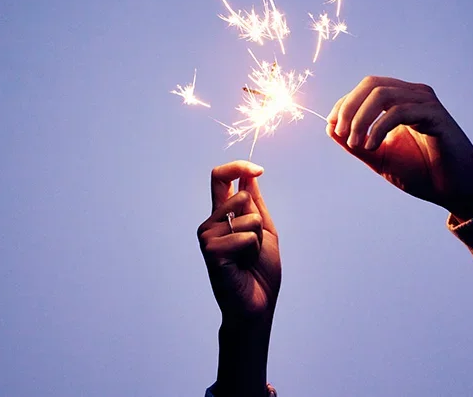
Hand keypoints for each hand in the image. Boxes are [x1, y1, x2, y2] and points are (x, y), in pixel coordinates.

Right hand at [197, 160, 279, 396]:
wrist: (257, 305)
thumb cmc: (260, 272)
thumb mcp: (264, 231)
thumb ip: (256, 204)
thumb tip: (250, 174)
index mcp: (222, 216)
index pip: (221, 179)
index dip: (238, 166)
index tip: (258, 169)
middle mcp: (211, 223)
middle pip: (241, 195)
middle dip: (259, 220)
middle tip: (253, 247)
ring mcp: (208, 237)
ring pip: (248, 217)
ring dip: (257, 239)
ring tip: (247, 259)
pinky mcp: (211, 251)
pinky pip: (245, 236)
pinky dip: (252, 251)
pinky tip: (241, 267)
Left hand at [327, 76, 472, 220]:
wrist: (455, 191)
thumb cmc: (422, 173)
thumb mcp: (379, 158)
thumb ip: (355, 143)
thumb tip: (329, 127)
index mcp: (401, 101)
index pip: (366, 88)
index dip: (344, 104)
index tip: (333, 128)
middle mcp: (414, 95)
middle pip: (371, 84)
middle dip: (349, 107)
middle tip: (342, 134)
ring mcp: (426, 103)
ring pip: (382, 94)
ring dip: (361, 119)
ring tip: (356, 144)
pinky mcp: (436, 116)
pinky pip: (399, 111)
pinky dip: (379, 128)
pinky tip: (372, 146)